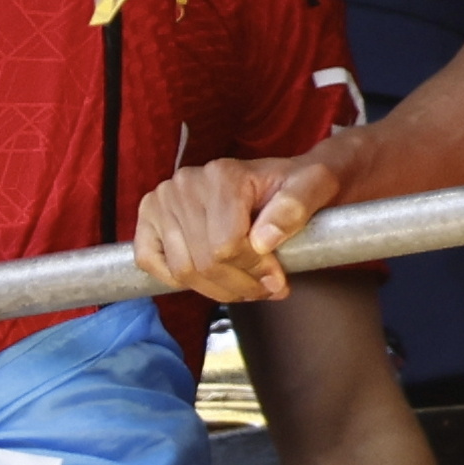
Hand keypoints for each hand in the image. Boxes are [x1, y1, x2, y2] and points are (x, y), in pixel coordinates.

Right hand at [134, 153, 336, 304]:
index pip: (227, 245)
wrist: (280, 179)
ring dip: (215, 289)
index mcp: (223, 175)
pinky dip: (175, 280)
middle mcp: (186, 183)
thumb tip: (262, 240)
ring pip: (182, 269)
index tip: (278, 279)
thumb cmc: (296, 185)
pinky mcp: (149, 215)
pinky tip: (205, 277)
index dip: (255, 272)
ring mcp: (163, 198)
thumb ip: (294, 208)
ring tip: (243, 286)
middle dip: (240, 286)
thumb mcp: (314, 186)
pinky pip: (150, 261)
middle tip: (264, 289)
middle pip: (205, 262)